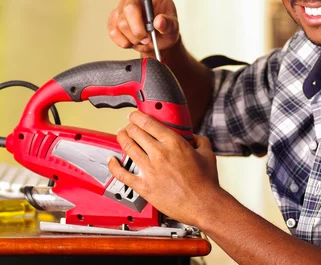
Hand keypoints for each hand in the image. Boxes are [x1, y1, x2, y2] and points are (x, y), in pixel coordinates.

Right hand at [107, 0, 179, 55]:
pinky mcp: (114, 19)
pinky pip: (113, 30)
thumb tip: (159, 22)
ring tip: (143, 40)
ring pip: (121, 22)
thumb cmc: (166, 29)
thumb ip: (168, 24)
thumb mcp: (174, 28)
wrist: (158, 44)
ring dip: (133, 37)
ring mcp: (123, 6)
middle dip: (138, 28)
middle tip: (147, 38)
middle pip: (129, 6)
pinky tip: (131, 42)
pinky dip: (123, 41)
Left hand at [107, 111, 221, 226]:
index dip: (137, 116)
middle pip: (136, 133)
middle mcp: (159, 154)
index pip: (148, 123)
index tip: (134, 116)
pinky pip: (122, 174)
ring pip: (128, 147)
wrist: (204, 205)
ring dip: (122, 138)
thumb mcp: (208, 154)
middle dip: (129, 126)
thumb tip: (194, 137)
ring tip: (121, 136)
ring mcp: (150, 170)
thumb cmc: (206, 183)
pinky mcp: (144, 186)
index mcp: (174, 143)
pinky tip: (112, 160)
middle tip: (128, 126)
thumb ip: (199, 141)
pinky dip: (114, 166)